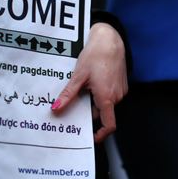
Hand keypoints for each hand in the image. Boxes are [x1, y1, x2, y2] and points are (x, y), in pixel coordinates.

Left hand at [52, 22, 127, 141]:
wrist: (110, 39)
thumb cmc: (97, 55)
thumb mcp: (79, 76)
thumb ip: (68, 95)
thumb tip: (56, 109)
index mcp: (107, 98)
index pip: (109, 125)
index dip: (100, 135)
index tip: (90, 138)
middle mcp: (117, 96)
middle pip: (102, 113)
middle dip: (89, 112)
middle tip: (74, 106)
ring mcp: (120, 90)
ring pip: (105, 103)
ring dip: (94, 101)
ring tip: (82, 89)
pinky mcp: (121, 83)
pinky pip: (109, 95)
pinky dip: (100, 93)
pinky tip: (91, 82)